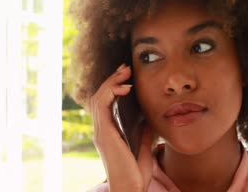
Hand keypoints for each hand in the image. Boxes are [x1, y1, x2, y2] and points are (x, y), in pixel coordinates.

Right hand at [90, 64, 153, 191]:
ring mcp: (101, 131)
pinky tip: (125, 87)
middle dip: (112, 79)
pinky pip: (103, 106)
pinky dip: (111, 93)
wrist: (130, 189)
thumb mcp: (143, 148)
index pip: (106, 103)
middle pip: (100, 96)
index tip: (127, 76)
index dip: (114, 86)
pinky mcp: (104, 133)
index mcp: (109, 132)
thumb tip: (148, 119)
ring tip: (125, 71)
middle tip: (126, 67)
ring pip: (99, 97)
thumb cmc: (135, 174)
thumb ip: (143, 133)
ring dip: (112, 81)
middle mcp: (102, 129)